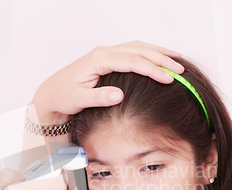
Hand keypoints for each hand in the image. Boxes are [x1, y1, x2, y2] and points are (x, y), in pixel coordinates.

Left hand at [31, 41, 184, 123]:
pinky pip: (132, 51)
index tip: (168, 79)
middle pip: (139, 50)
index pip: (132, 61)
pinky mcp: (107, 58)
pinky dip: (148, 53)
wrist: (51, 93)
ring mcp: (106, 53)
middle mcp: (103, 52)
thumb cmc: (63, 97)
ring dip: (158, 52)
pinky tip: (159, 58)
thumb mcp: (78, 99)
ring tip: (177, 60)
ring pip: (138, 47)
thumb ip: (98, 97)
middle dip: (161, 59)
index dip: (152, 70)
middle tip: (180, 70)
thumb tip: (119, 95)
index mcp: (98, 59)